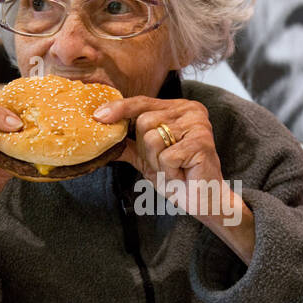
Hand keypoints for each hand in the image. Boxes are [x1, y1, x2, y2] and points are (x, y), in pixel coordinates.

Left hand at [94, 94, 255, 262]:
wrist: (204, 200)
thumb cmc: (178, 177)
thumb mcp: (147, 158)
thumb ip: (128, 144)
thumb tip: (100, 133)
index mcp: (177, 108)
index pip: (142, 102)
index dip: (120, 109)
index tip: (98, 117)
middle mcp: (191, 110)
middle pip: (144, 121)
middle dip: (146, 150)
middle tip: (164, 164)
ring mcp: (198, 124)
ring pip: (153, 138)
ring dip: (158, 163)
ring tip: (174, 170)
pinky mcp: (202, 142)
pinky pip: (167, 156)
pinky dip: (169, 172)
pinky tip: (183, 175)